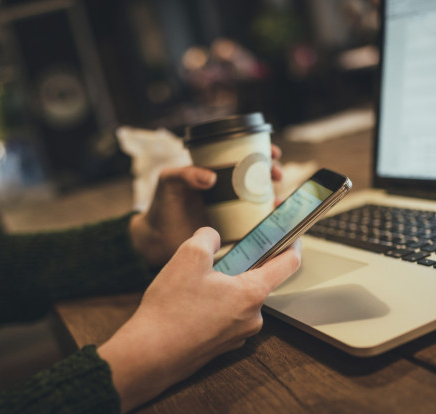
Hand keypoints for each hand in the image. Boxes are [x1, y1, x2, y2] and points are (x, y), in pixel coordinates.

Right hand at [99, 227, 300, 412]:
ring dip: (221, 289)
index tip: (291, 234)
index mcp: (252, 293)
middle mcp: (252, 318)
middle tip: (212, 261)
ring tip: (191, 288)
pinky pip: (224, 319)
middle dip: (237, 267)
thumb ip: (207, 237)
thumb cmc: (171, 308)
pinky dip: (212, 308)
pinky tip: (187, 307)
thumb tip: (212, 238)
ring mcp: (238, 336)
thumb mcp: (188, 256)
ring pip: (237, 301)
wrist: (150, 355)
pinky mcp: (222, 347)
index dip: (292, 244)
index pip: (288, 264)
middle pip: (256, 282)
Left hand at [130, 145, 284, 266]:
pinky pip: (256, 225)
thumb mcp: (169, 181)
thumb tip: (211, 177)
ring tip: (278, 200)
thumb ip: (185, 174)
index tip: (272, 152)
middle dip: (274, 172)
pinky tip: (274, 220)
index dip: (262, 152)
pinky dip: (269, 222)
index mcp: (217, 173)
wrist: (157, 239)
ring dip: (276, 198)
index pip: (244, 157)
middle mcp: (228, 190)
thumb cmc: (162, 205)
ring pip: (262, 200)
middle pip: (259, 177)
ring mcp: (233, 211)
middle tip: (276, 174)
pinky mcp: (234, 231)